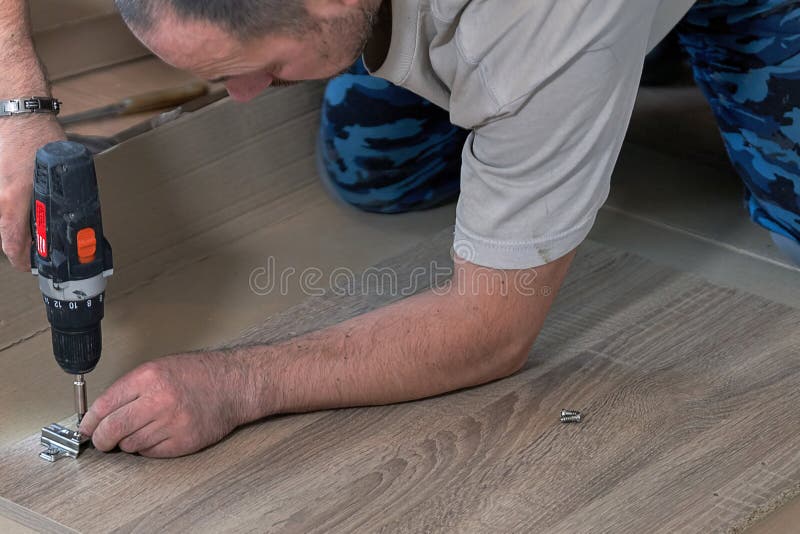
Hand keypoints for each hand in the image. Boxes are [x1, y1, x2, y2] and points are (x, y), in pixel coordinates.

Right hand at [0, 114, 64, 269]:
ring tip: (37, 231)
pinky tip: (28, 210)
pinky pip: (4, 207)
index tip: (30, 267)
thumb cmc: (41, 138)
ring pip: (5, 221)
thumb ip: (62, 198)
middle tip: (40, 252)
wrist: (20, 114)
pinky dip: (14, 213)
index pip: (11, 242)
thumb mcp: (61, 173)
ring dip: (20, 229)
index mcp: (14, 198)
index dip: (21, 261)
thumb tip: (76, 218)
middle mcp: (0, 197)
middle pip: (7, 234)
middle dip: (24, 246)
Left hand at [79, 351, 252, 457]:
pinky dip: (148, 448)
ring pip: (130, 444)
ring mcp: (171, 423)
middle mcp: (158, 400)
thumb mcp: (161, 367)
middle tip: (102, 440)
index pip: (104, 406)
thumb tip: (102, 412)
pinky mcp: (183, 442)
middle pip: (112, 430)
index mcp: (149, 377)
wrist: (236, 384)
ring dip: (129, 442)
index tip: (86, 428)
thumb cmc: (200, 374)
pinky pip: (151, 453)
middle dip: (102, 439)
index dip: (90, 422)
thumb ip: (131, 387)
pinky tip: (158, 435)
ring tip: (141, 431)